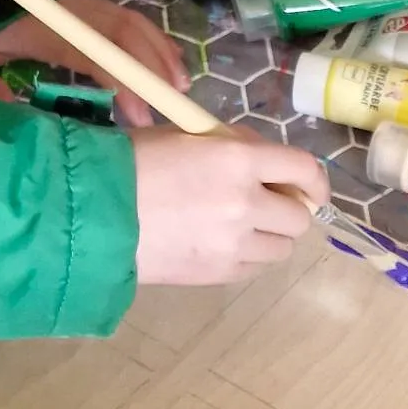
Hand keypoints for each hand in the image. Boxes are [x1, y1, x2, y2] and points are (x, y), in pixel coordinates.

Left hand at [0, 1, 190, 131]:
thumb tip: (6, 104)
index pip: (95, 51)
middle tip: (173, 107)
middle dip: (154, 70)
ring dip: (161, 55)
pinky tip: (171, 63)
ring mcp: (83, 7)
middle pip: (124, 34)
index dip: (124, 81)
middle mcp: (71, 12)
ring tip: (180, 88)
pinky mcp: (90, 9)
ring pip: (133, 24)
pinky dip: (155, 41)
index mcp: (44, 26)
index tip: (142, 118)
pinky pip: (131, 20)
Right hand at [132, 129, 326, 285]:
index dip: (315, 180)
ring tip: (239, 226)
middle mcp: (245, 202)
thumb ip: (232, 146)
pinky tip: (222, 243)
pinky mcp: (220, 272)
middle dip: (287, 210)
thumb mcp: (186, 136)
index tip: (310, 188)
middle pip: (299, 217)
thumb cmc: (133, 163)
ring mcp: (235, 242)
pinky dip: (249, 256)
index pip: (304, 169)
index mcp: (237, 159)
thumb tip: (264, 160)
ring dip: (271, 236)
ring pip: (284, 247)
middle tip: (264, 204)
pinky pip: (256, 267)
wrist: (91, 212)